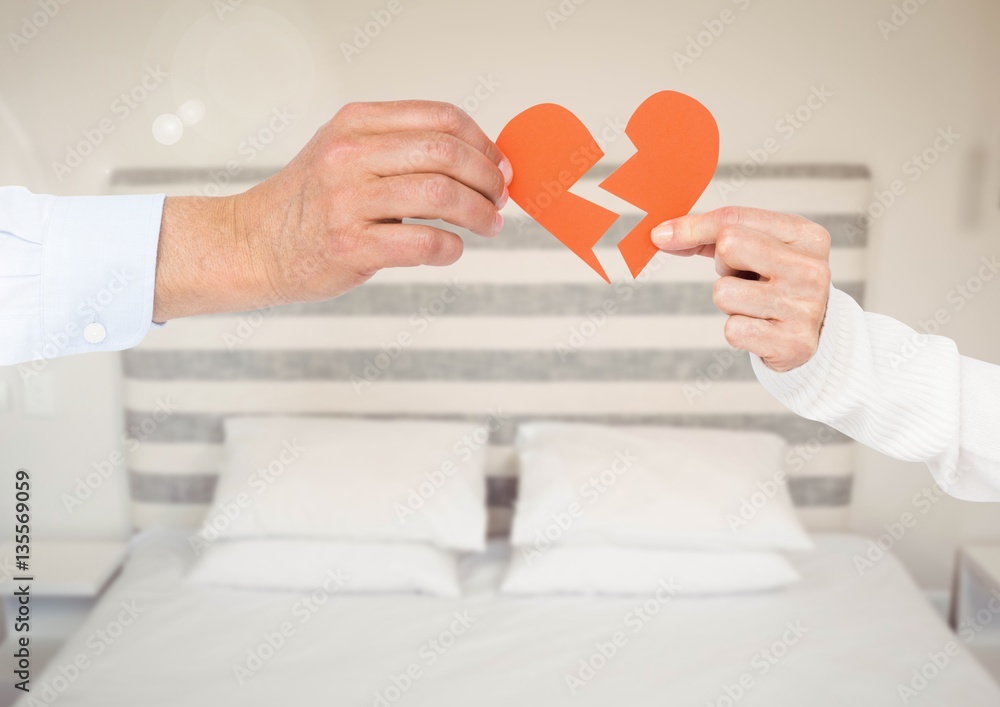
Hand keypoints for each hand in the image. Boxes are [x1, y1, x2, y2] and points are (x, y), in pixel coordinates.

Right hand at [153, 100, 511, 320]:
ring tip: (489, 225)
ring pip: (441, 196)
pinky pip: (424, 243)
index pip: (440, 118)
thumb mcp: (344, 152)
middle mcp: (350, 155)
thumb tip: (475, 158)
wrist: (252, 244)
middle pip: (446, 153)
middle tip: (500, 197)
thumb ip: (399, 147)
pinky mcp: (350, 245)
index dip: (483, 142)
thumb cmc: (308, 203)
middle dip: (488, 177)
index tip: (498, 165)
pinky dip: (451, 248)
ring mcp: (348, 201)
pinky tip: (452, 250)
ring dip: (480, 213)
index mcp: (354, 123)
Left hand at [651, 207, 830, 371]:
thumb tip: (662, 234)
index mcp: (806, 236)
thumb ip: (712, 236)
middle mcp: (811, 268)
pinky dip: (737, 331)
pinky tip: (760, 329)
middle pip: (729, 245)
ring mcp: (805, 306)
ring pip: (724, 292)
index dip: (692, 226)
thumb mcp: (758, 249)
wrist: (814, 337)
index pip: (734, 219)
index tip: (662, 235)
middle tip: (741, 277)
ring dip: (729, 302)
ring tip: (755, 305)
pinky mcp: (793, 342)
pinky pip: (733, 329)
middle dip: (722, 264)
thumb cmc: (776, 283)